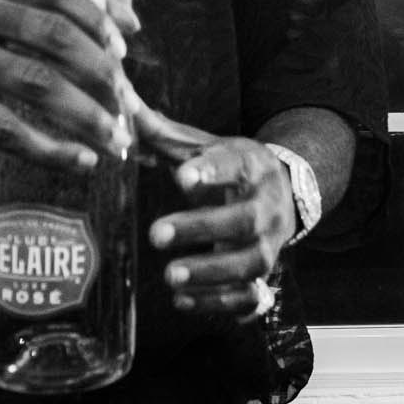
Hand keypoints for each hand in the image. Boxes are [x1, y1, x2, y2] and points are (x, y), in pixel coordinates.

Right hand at [0, 0, 138, 168]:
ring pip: (35, 83)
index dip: (96, 20)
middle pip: (50, 35)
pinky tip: (82, 160)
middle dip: (99, 72)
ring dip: (85, 115)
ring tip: (116, 138)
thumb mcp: (24, 9)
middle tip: (127, 104)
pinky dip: (51, 149)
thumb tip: (130, 21)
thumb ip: (82, 1)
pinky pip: (7, 129)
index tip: (125, 52)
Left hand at [149, 127, 297, 319]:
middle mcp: (268, 205)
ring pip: (252, 263)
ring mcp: (270, 243)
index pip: (235, 165)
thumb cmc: (229, 167)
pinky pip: (250, 296)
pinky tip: (182, 301)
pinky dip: (220, 303)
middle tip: (155, 235)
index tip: (180, 178)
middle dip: (201, 228)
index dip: (211, 171)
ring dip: (212, 273)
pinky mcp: (265, 274)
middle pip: (244, 220)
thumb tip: (119, 100)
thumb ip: (159, 131)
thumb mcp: (202, 145)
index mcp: (252, 166)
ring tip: (170, 276)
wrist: (285, 192)